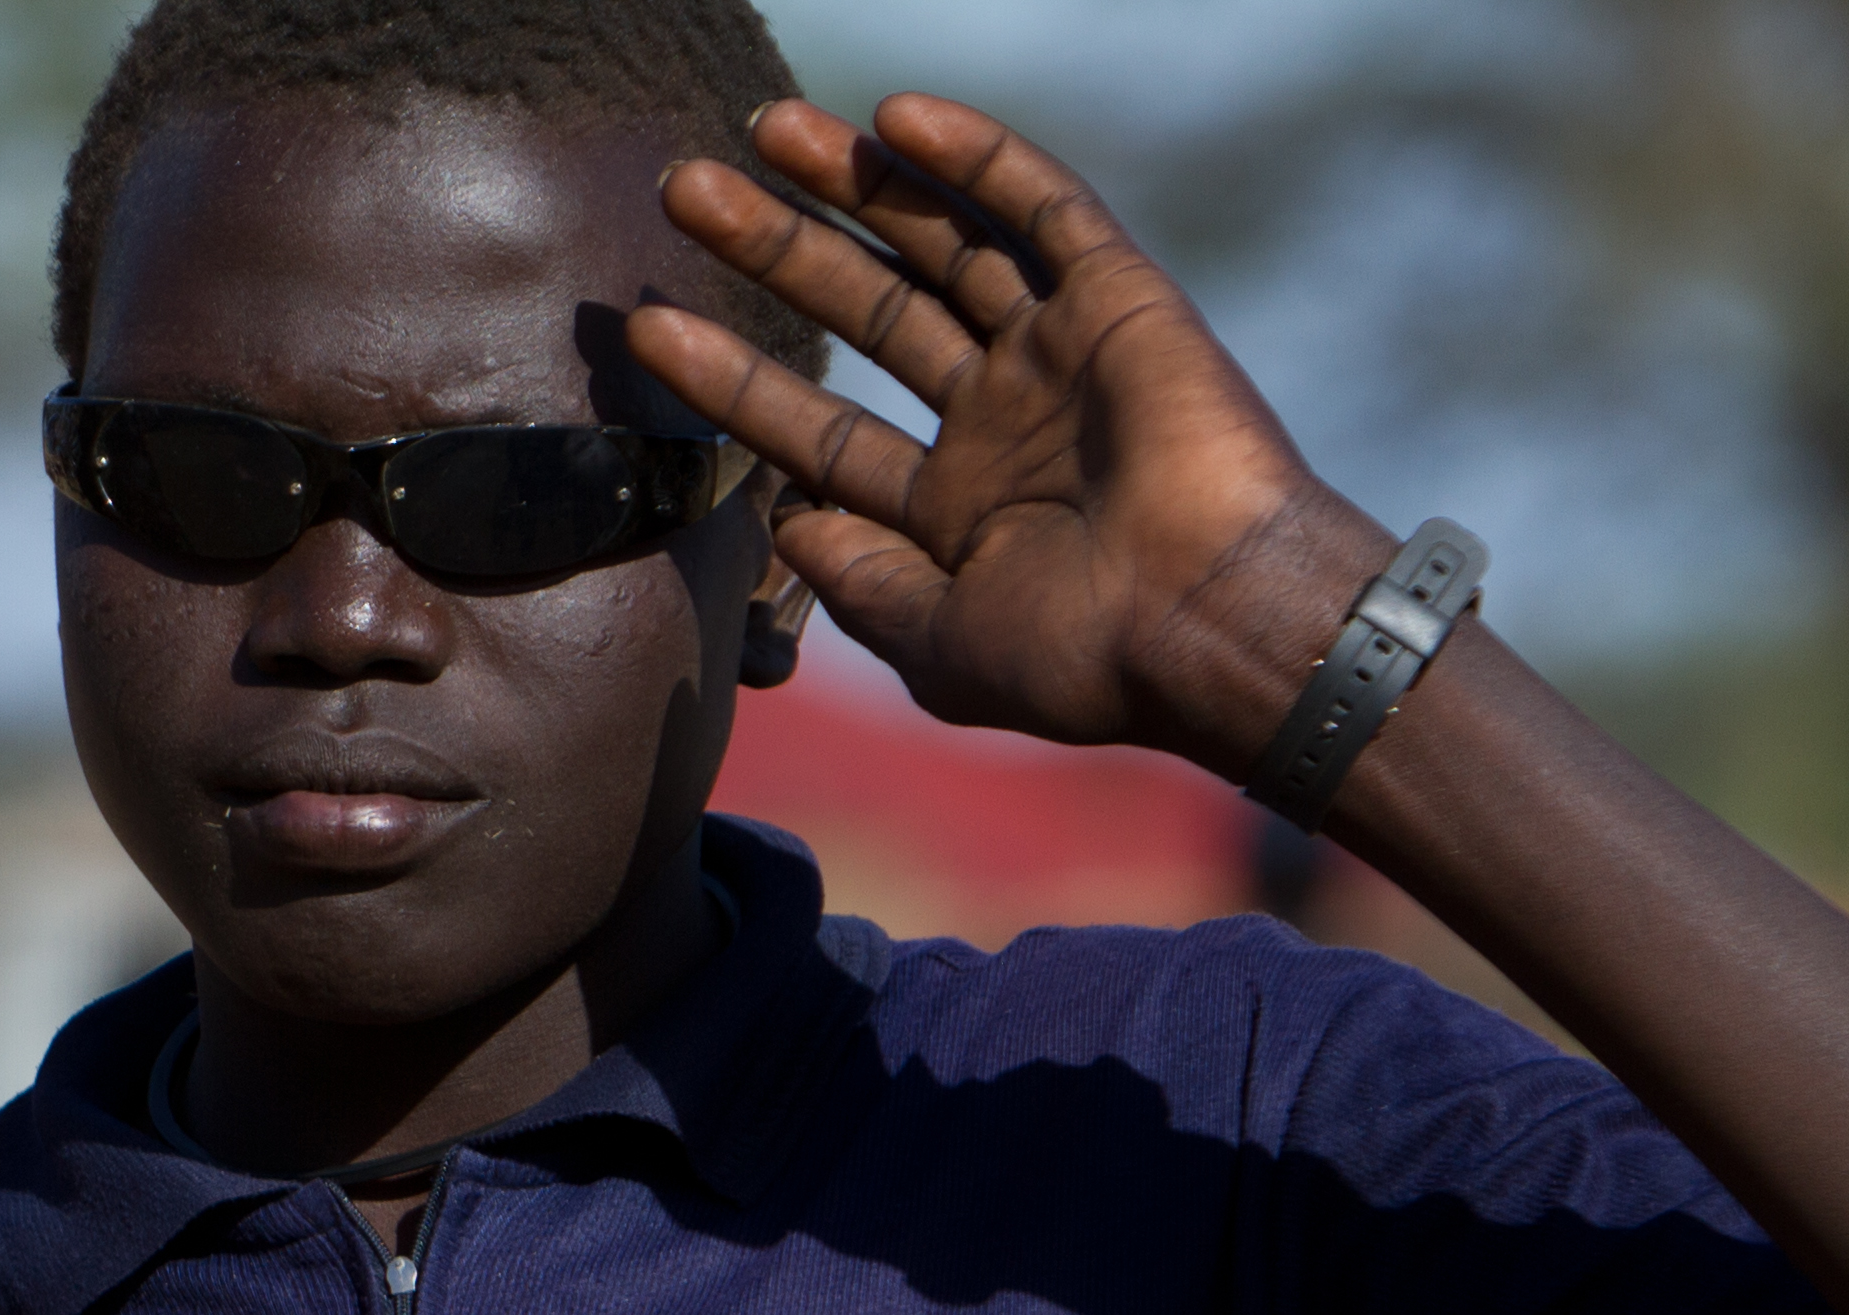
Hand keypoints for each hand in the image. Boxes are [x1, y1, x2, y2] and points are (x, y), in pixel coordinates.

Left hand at [634, 94, 1395, 775]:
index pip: (814, 428)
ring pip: (938, 244)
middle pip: (862, 313)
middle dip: (774, 249)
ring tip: (766, 128)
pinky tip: (896, 118)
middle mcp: (997, 420)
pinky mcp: (1120, 302)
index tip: (645, 332)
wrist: (1206, 624)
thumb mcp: (935, 642)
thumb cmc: (1078, 659)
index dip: (729, 379)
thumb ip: (858, 582)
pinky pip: (1042, 211)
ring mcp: (1056, 356)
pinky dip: (975, 159)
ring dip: (856, 184)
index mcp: (949, 507)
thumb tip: (788, 523)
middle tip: (682, 188)